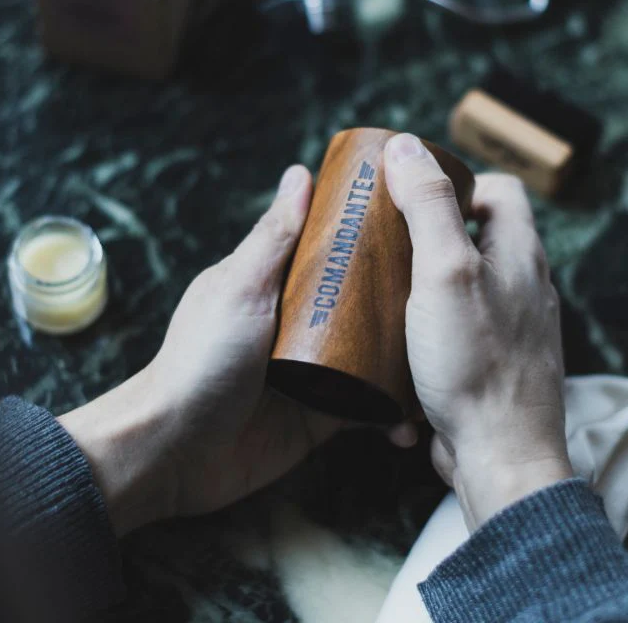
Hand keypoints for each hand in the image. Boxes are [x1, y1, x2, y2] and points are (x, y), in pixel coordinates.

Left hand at [60, 166, 413, 535]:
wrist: (178, 452)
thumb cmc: (201, 359)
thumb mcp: (241, 288)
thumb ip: (274, 237)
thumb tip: (301, 174)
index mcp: (277, 284)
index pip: (332, 248)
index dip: (370, 234)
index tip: (416, 220)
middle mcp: (300, 322)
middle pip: (360, 300)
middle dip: (401, 297)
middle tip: (448, 287)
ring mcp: (315, 369)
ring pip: (372, 352)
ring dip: (405, 353)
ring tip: (449, 346)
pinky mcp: (324, 414)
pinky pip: (368, 406)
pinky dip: (392, 408)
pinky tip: (419, 410)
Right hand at [384, 134, 572, 529]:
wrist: (500, 457)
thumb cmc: (476, 363)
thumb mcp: (446, 272)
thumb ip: (429, 206)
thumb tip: (405, 147)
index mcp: (520, 254)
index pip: (500, 190)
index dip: (458, 183)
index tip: (414, 199)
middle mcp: (522, 286)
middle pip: (478, 236)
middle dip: (430, 234)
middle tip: (387, 243)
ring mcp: (509, 326)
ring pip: (463, 284)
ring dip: (423, 283)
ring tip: (383, 291)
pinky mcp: (490, 361)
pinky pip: (456, 327)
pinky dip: (428, 326)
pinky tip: (399, 340)